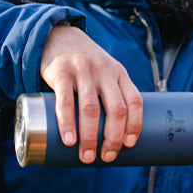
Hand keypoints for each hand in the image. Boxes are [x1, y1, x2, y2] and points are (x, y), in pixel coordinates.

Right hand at [40, 24, 142, 163]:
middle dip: (113, 137)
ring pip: (91, 108)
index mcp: (120, 74)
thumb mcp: (105, 73)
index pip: (135, 101)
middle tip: (107, 157)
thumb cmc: (85, 66)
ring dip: (90, 136)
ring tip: (87, 156)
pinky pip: (65, 101)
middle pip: (116, 109)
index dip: (135, 125)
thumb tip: (115, 137)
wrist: (57, 35)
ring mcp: (83, 70)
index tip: (129, 145)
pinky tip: (69, 140)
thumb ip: (111, 95)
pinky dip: (67, 123)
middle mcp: (105, 71)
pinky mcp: (61, 72)